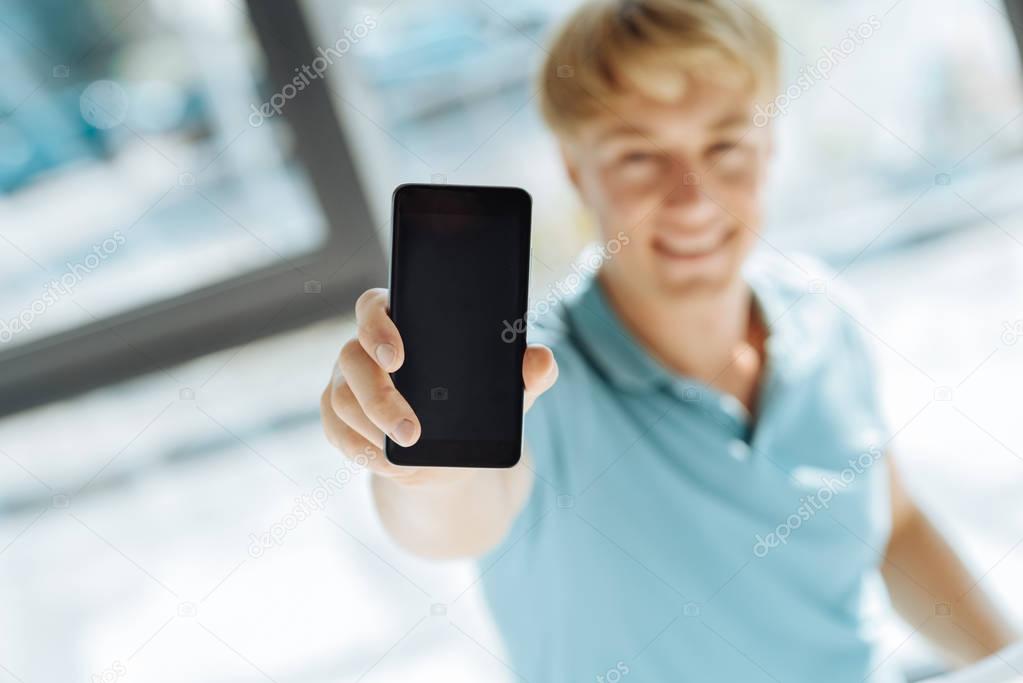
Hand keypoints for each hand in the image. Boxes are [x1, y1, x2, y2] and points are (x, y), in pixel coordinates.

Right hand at [320, 288, 557, 486]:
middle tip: (412, 432)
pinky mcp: (337, 418)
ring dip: (372, 431)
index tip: (397, 356)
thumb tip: (541, 360)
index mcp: (403, 321)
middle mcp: (365, 347)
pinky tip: (387, 462)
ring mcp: (346, 382)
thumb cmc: (477, 407)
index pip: (374, 306)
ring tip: (408, 452)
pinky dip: (361, 451)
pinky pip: (336, 432)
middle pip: (353, 358)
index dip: (377, 326)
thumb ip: (529, 372)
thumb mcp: (509, 392)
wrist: (452, 455)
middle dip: (379, 398)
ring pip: (341, 399)